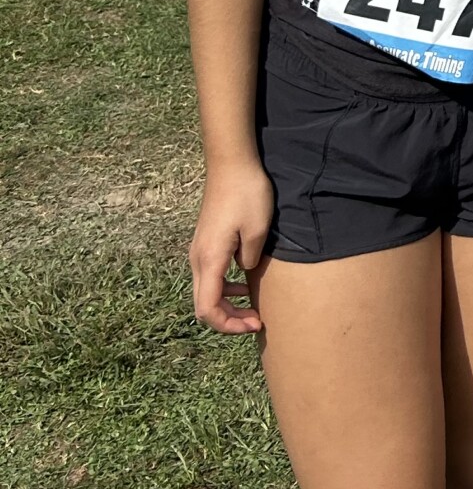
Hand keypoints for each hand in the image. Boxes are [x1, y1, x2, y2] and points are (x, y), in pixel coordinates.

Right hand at [189, 163, 275, 332]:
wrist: (231, 162)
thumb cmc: (247, 193)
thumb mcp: (257, 229)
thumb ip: (249, 259)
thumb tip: (243, 271)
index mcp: (209, 260)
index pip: (207, 309)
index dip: (228, 325)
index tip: (255, 323)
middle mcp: (198, 259)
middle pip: (204, 305)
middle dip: (229, 320)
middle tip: (257, 321)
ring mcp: (199, 250)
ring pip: (206, 291)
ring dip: (227, 305)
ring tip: (252, 309)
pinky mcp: (206, 242)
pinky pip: (210, 276)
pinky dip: (225, 287)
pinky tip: (245, 283)